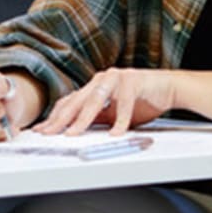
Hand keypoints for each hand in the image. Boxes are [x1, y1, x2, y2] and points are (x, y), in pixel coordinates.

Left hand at [35, 67, 177, 136]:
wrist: (168, 88)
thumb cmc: (142, 100)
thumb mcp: (113, 114)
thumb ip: (96, 119)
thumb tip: (75, 131)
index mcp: (94, 86)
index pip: (69, 102)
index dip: (55, 117)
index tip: (43, 131)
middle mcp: (102, 79)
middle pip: (77, 101)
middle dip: (61, 119)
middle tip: (50, 134)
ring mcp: (117, 78)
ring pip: (95, 99)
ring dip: (83, 119)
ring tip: (74, 134)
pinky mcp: (134, 81)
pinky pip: (124, 102)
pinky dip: (120, 119)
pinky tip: (116, 133)